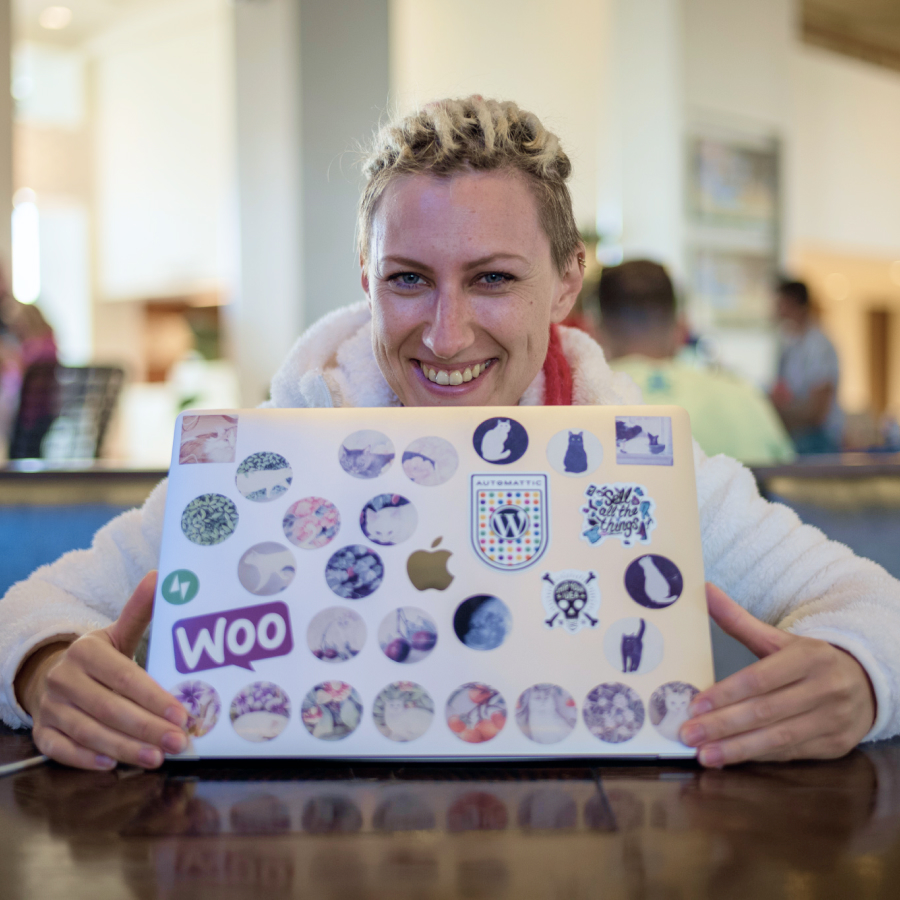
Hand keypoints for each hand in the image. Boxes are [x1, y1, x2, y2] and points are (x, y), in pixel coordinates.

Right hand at [18, 571, 188, 770]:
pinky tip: (114, 765)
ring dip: (126, 748)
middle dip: (147, 728)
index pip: (125, 677)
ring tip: (157, 757)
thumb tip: (159, 577)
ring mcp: (50, 708)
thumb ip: (140, 611)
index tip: (182, 714)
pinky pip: (63, 750)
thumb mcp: (118, 634)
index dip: (154, 697)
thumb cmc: (100, 659)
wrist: (52, 676)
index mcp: (86, 651)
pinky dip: (87, 759)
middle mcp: (64, 678)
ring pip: (90, 732)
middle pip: (110, 708)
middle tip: (178, 742)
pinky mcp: (42, 733)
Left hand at [680, 583, 875, 766]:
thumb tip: (703, 590)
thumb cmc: (808, 661)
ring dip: (737, 749)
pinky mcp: (835, 745)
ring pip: (777, 738)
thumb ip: (739, 620)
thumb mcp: (779, 638)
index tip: (695, 705)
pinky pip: (790, 753)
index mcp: (809, 657)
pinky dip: (758, 756)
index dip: (726, 693)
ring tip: (704, 754)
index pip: (760, 678)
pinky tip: (732, 758)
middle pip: (765, 711)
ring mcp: (833, 720)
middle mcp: (825, 688)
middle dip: (723, 725)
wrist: (864, 683)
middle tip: (688, 734)